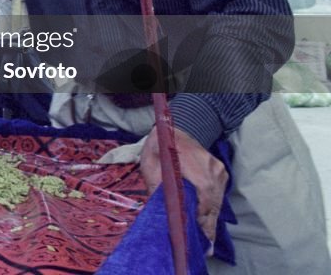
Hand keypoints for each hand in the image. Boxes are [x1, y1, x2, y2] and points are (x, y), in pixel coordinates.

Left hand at [140, 126, 228, 244]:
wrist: (179, 126)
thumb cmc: (161, 145)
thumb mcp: (151, 163)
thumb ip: (155, 184)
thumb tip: (158, 208)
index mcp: (195, 167)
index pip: (203, 198)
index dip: (201, 218)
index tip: (199, 235)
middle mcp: (212, 171)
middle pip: (212, 203)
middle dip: (208, 225)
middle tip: (205, 246)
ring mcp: (219, 171)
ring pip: (217, 201)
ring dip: (211, 218)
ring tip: (206, 239)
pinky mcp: (221, 173)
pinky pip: (218, 194)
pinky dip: (212, 207)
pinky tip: (207, 221)